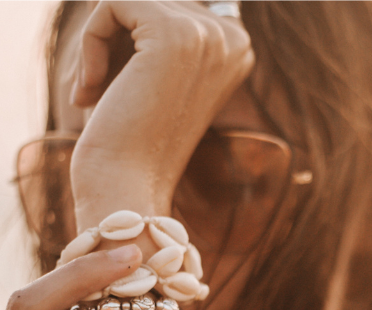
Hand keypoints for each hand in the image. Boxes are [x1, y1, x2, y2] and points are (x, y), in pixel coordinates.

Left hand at [68, 1, 253, 228]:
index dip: (134, 40)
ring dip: (100, 42)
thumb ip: (158, 24)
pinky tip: (91, 88)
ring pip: (128, 0)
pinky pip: (110, 4)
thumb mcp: (158, 71)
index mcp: (238, 46)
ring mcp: (208, 33)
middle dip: (115, 38)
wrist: (131, 183)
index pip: (169, 2)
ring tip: (96, 89)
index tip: (127, 86)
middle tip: (105, 90)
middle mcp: (232, 37)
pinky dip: (88, 43)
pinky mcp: (172, 32)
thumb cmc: (136, 135)